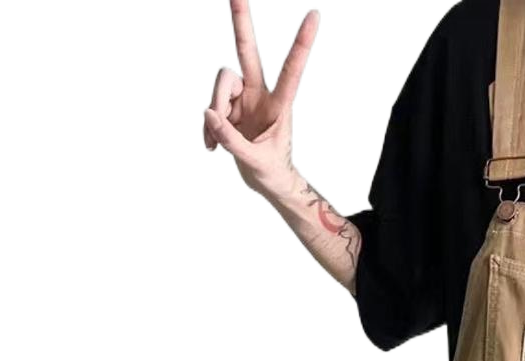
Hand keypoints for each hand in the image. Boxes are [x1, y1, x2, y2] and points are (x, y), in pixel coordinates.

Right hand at [203, 3, 318, 200]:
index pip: (291, 70)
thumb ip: (232, 140)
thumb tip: (209, 114)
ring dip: (215, 109)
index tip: (315, 15)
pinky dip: (209, 127)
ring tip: (219, 140)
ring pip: (220, 84)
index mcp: (280, 104)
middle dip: (241, 22)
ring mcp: (242, 97)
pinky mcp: (227, 107)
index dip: (301, 44)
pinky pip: (210, 107)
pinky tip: (213, 145)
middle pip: (246, 51)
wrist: (268, 181)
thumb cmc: (272, 171)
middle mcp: (260, 93)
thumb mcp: (257, 163)